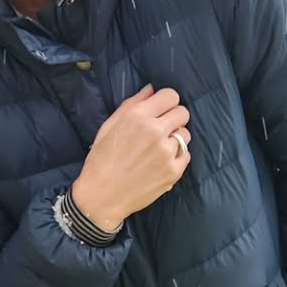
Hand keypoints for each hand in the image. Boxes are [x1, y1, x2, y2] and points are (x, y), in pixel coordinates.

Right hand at [70, 85, 191, 231]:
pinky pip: (185, 154)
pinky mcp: (173, 171)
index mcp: (137, 116)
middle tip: (161, 128)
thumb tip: (152, 89)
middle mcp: (155, 131)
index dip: (166, 101)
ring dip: (175, 138)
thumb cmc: (101, 160)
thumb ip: (132, 104)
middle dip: (173, 117)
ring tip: (158, 149)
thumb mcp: (109, 126)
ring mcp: (167, 152)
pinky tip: (160, 162)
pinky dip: (176, 156)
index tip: (161, 109)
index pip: (171, 95)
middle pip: (183, 112)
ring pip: (185, 134)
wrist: (101, 196)